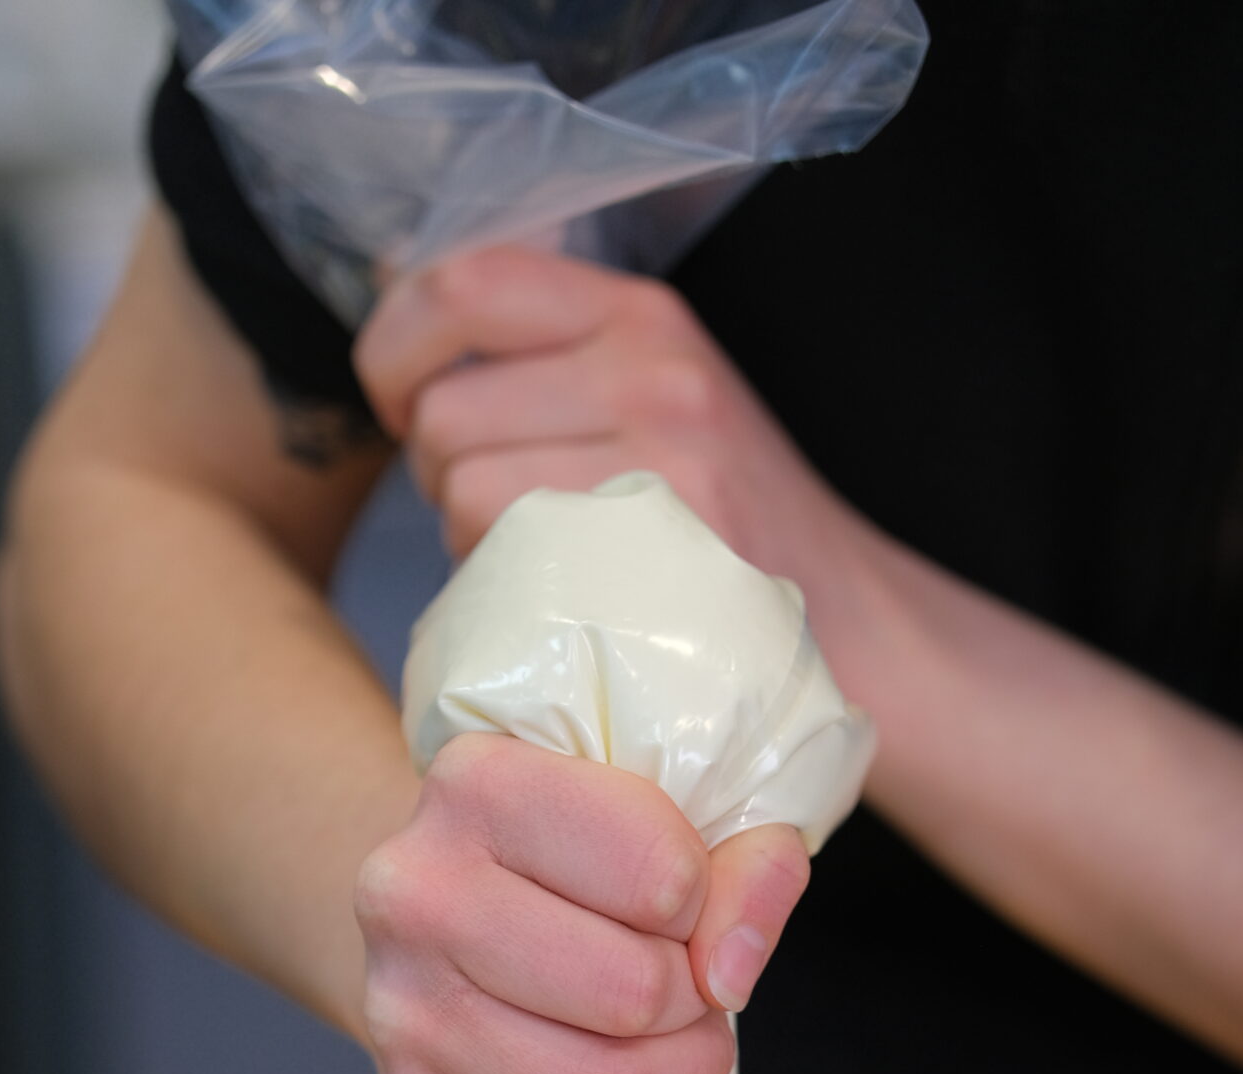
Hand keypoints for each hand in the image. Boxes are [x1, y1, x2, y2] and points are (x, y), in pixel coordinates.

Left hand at [355, 245, 854, 581]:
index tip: (397, 401)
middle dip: (435, 472)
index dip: (394, 345)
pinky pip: (503, 557)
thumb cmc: (725, 525)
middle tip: (490, 509)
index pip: (463, 281)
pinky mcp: (654, 548)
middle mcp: (651, 368)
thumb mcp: (652, 398)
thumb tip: (393, 298)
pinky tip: (552, 598)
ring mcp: (657, 459)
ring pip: (462, 487)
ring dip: (468, 539)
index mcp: (641, 315)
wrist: (850, 624)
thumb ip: (542, 351)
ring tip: (536, 557)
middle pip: (443, 407)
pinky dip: (501, 589)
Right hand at [355, 734, 808, 1073]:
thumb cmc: (578, 858)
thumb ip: (747, 864)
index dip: (708, 904)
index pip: (659, 876)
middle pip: (632, 999)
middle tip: (695, 996)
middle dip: (699, 1010)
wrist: (446, 909)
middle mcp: (416, 898)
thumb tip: (732, 972)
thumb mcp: (677, 814)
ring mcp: (403, 1015)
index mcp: (478, 787)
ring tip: (684, 1053)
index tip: (687, 905)